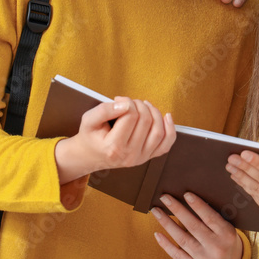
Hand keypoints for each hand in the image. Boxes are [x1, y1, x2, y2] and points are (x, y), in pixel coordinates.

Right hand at [55, 97, 176, 182]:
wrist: (90, 155)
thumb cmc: (90, 136)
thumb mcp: (88, 120)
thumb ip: (104, 110)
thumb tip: (125, 104)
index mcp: (114, 147)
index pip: (130, 116)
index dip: (127, 102)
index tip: (118, 100)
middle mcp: (130, 155)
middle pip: (146, 121)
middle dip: (139, 105)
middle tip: (129, 103)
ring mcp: (141, 158)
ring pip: (158, 131)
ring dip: (154, 112)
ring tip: (143, 107)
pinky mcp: (148, 157)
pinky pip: (166, 144)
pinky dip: (170, 129)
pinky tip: (166, 117)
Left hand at [151, 192, 243, 258]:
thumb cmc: (225, 240)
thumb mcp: (227, 228)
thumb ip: (213, 217)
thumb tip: (189, 198)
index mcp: (228, 235)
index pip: (210, 218)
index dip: (198, 205)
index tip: (186, 194)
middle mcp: (217, 249)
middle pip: (192, 226)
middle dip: (177, 210)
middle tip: (164, 197)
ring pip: (182, 239)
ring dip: (167, 223)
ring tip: (156, 211)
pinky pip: (177, 255)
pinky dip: (166, 244)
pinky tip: (157, 233)